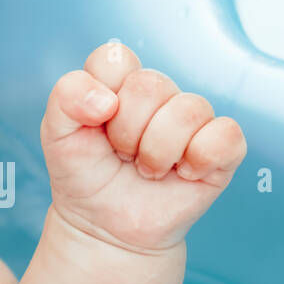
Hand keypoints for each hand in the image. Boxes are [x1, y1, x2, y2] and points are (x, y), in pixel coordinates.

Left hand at [40, 42, 245, 251]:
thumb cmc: (83, 173)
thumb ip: (66, 98)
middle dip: (126, 131)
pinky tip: (182, 174)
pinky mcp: (221, 149)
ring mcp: (191, 120)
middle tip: (120, 154)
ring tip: (145, 169)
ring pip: (189, 110)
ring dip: (157, 151)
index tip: (94, 123)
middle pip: (150, 84)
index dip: (99, 92)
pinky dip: (200, 159)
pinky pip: (227, 134)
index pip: (115, 57)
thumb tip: (107, 100)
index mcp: (116, 81)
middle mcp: (157, 94)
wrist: (105, 226)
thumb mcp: (56, 134)